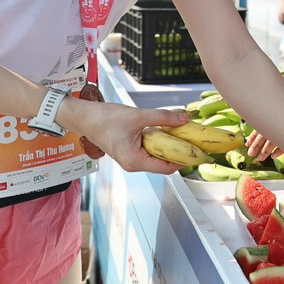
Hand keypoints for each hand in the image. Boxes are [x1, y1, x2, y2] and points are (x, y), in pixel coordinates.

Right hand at [72, 101, 193, 173]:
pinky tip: (166, 130)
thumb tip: (185, 118)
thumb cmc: (106, 119)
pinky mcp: (130, 151)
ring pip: (157, 156)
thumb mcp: (138, 116)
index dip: (183, 160)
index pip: (167, 168)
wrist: (86, 117)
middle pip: (163, 163)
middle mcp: (133, 164)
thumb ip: (163, 117)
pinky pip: (150, 150)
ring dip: (169, 145)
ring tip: (181, 132)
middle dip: (178, 151)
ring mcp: (131, 159)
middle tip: (192, 138)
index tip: (197, 150)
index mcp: (135, 161)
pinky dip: (159, 142)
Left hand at [246, 91, 283, 160]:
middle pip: (265, 133)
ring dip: (266, 151)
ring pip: (274, 140)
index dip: (254, 135)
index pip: (261, 124)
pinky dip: (279, 150)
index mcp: (278, 110)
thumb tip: (269, 122)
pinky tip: (274, 155)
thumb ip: (281, 113)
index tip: (248, 142)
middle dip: (256, 145)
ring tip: (260, 158)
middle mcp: (282, 117)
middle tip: (250, 154)